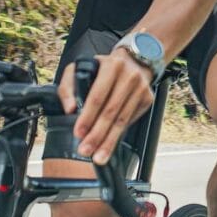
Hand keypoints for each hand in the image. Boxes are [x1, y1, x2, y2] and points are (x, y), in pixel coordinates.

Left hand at [58, 50, 154, 164]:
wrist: (135, 60)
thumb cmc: (104, 67)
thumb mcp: (81, 68)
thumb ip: (68, 87)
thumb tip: (69, 109)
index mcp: (112, 66)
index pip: (98, 96)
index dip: (88, 116)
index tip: (78, 133)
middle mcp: (130, 76)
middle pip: (111, 111)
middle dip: (97, 134)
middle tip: (86, 150)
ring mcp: (141, 88)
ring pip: (122, 120)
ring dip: (109, 140)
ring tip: (99, 156)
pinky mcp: (148, 98)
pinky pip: (131, 120)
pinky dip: (120, 134)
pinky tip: (110, 144)